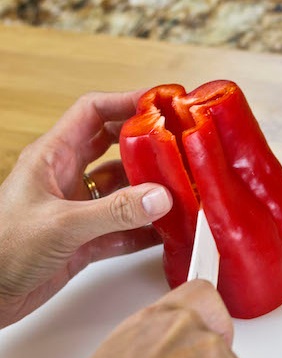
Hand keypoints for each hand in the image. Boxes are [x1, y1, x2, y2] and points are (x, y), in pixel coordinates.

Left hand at [0, 91, 171, 327]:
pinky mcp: (86, 241)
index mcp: (53, 158)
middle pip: (115, 150)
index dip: (125, 102)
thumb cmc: (1, 249)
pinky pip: (124, 230)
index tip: (159, 104)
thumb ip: (114, 211)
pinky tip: (167, 233)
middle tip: (179, 147)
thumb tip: (159, 197)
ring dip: (151, 193)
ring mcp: (79, 211)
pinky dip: (146, 231)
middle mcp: (68, 179)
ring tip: (182, 192)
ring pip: (124, 192)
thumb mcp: (61, 224)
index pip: (93, 114)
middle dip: (147, 147)